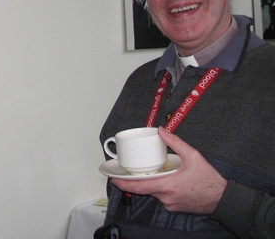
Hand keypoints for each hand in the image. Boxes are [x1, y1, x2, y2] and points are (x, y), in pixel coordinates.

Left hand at [111, 127, 227, 214]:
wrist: (225, 199)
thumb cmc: (211, 180)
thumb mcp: (193, 156)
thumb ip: (175, 142)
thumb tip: (162, 131)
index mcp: (167, 187)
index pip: (139, 187)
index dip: (124, 184)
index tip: (113, 179)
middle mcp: (167, 198)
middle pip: (144, 189)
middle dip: (136, 181)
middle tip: (128, 172)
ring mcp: (171, 205)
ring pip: (154, 193)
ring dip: (151, 183)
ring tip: (154, 172)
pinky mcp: (176, 208)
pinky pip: (163, 197)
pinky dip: (161, 189)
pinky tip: (167, 180)